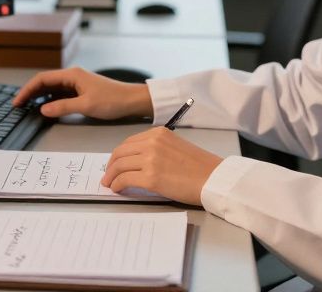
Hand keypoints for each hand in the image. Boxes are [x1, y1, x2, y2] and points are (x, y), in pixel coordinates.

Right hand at [12, 66, 152, 119]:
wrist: (132, 100)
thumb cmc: (113, 100)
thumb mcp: (86, 106)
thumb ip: (62, 107)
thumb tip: (42, 109)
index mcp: (72, 75)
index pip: (42, 79)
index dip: (27, 89)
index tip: (18, 101)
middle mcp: (72, 76)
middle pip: (45, 82)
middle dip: (30, 93)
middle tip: (18, 105)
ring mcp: (76, 83)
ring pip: (52, 88)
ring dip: (39, 96)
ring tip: (27, 107)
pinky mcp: (81, 91)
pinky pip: (60, 93)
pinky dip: (50, 100)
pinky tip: (45, 108)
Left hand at [101, 128, 223, 205]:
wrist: (213, 179)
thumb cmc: (199, 167)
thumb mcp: (175, 147)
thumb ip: (156, 149)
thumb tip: (136, 162)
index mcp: (158, 133)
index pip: (129, 143)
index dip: (118, 155)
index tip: (115, 164)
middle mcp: (152, 142)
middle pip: (120, 152)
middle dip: (111, 165)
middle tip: (107, 176)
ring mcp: (150, 159)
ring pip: (119, 165)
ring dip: (111, 176)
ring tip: (110, 184)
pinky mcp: (150, 177)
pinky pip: (124, 179)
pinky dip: (117, 184)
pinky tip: (118, 189)